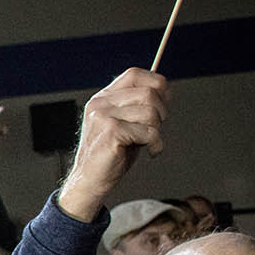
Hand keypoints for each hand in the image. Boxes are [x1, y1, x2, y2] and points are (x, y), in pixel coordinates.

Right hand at [60, 67, 168, 221]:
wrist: (90, 180)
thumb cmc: (110, 153)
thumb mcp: (124, 122)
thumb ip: (137, 105)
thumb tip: (164, 89)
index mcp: (103, 98)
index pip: (135, 74)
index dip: (156, 84)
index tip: (163, 101)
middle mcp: (101, 104)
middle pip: (148, 93)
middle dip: (162, 111)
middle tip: (156, 128)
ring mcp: (103, 117)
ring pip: (150, 112)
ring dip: (157, 130)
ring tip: (149, 142)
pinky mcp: (111, 133)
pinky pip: (149, 132)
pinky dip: (156, 144)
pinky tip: (150, 151)